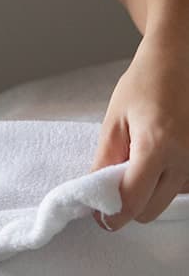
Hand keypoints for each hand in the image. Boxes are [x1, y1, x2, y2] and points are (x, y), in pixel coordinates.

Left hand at [90, 37, 188, 228]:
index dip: (112, 215)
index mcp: (157, 147)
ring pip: (168, 200)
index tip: (99, 216)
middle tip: (111, 187)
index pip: (133, 202)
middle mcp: (185, 159)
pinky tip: (156, 159)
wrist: (178, 59)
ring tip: (136, 163)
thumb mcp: (115, 120)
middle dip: (129, 207)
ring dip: (148, 193)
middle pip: (151, 210)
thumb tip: (95, 194)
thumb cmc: (144, 83)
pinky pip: (181, 185)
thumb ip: (105, 160)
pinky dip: (165, 182)